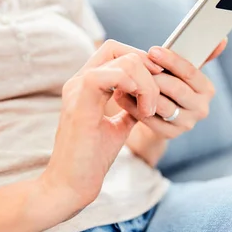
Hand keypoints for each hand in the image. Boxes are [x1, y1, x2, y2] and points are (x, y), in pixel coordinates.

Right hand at [42, 40, 162, 208]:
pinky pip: (113, 75)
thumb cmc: (93, 157)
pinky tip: (143, 112)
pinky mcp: (81, 101)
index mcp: (88, 84)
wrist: (72, 183)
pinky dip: (137, 89)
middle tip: (156, 97)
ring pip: (122, 60)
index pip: (115, 51)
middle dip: (148, 68)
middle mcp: (80, 80)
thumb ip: (130, 107)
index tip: (158, 83)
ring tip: (150, 110)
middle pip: (118, 49)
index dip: (142, 60)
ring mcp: (78, 88)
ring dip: (147, 84)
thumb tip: (149, 97)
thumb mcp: (119, 125)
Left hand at [121, 40, 226, 144]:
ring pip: (161, 104)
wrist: (163, 115)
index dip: (171, 60)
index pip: (190, 72)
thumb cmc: (173, 84)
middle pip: (176, 89)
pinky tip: (122, 95)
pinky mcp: (170, 134)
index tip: (152, 50)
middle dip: (154, 76)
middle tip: (136, 65)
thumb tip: (222, 39)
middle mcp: (201, 108)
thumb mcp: (185, 70)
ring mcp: (187, 123)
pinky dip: (134, 106)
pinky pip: (150, 119)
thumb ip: (202, 54)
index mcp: (207, 89)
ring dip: (142, 90)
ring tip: (126, 78)